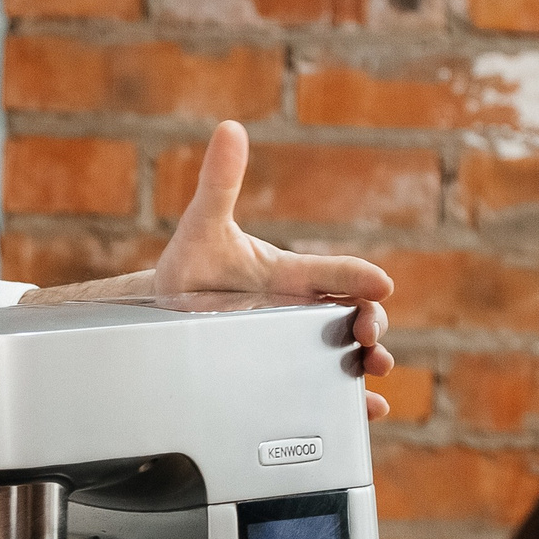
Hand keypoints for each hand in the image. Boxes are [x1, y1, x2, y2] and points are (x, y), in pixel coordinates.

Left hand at [157, 121, 395, 418]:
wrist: (158, 318)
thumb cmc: (188, 270)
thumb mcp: (204, 227)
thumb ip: (220, 182)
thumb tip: (229, 129)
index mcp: (290, 275)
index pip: (335, 273)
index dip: (360, 277)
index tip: (380, 284)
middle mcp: (300, 310)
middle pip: (354, 313)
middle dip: (373, 321)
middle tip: (370, 332)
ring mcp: (295, 343)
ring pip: (348, 351)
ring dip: (370, 359)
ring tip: (375, 367)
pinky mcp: (286, 373)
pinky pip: (326, 387)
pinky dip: (351, 400)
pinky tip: (367, 409)